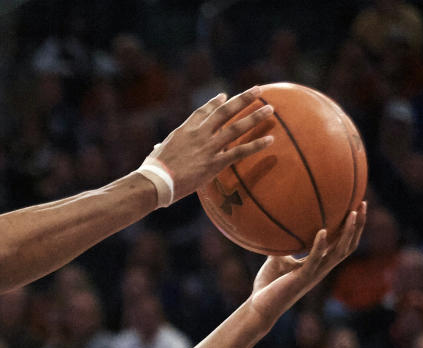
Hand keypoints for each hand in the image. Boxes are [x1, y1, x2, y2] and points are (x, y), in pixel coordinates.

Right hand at [150, 87, 275, 200]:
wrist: (155, 182)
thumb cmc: (152, 172)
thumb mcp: (157, 154)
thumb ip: (163, 148)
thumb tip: (158, 149)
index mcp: (184, 131)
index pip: (202, 112)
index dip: (214, 103)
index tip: (224, 96)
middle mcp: (199, 134)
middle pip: (225, 112)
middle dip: (243, 99)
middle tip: (258, 90)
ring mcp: (208, 148)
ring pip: (236, 128)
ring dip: (255, 117)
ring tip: (270, 109)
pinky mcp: (214, 163)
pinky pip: (239, 152)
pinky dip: (255, 145)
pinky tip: (270, 140)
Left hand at [247, 205, 365, 324]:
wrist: (260, 307)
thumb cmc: (269, 284)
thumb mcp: (277, 259)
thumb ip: (283, 245)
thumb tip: (279, 225)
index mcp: (320, 264)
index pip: (343, 244)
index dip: (352, 227)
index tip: (357, 206)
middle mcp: (322, 268)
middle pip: (349, 245)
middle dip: (358, 225)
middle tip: (362, 204)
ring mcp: (314, 274)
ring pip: (339, 252)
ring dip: (347, 232)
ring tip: (352, 213)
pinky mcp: (302, 278)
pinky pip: (315, 260)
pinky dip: (320, 245)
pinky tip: (322, 231)